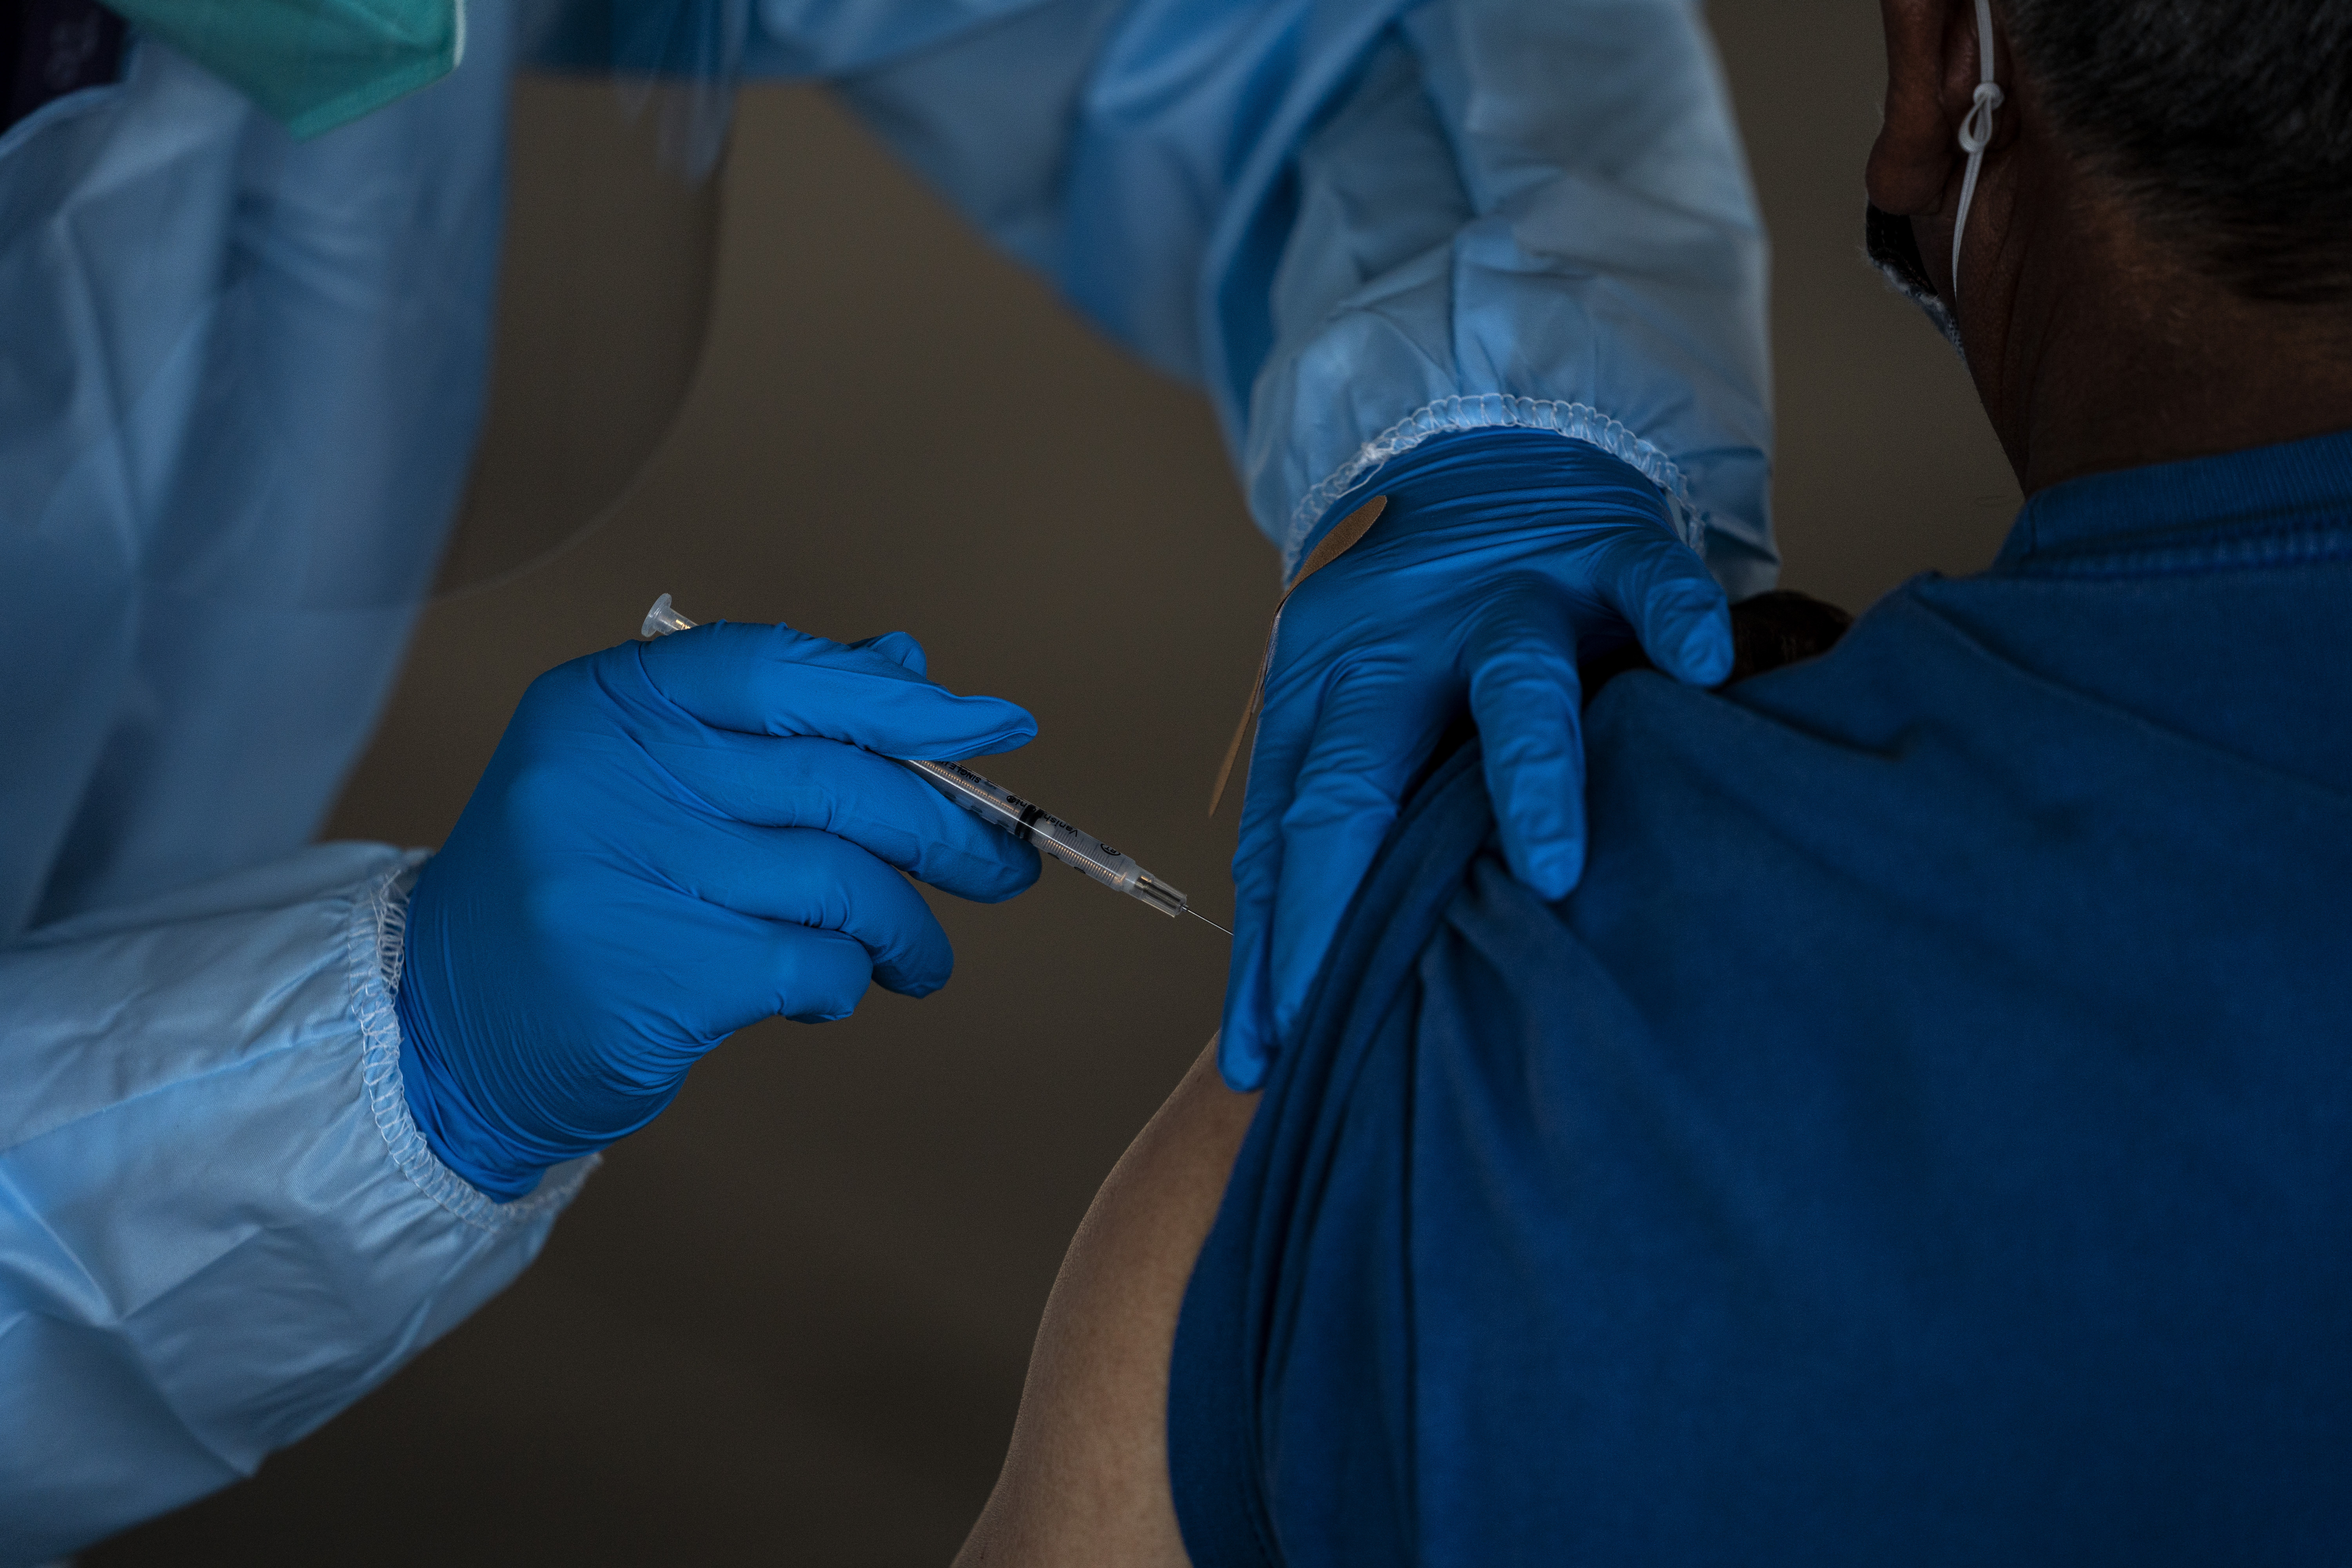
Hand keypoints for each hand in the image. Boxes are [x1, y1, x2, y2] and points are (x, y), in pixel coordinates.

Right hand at [395, 620, 1040, 1198]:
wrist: (448, 1021)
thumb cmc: (584, 885)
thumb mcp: (655, 775)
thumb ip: (774, 722)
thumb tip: (906, 670)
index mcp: (609, 703)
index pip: (781, 668)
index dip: (903, 700)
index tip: (996, 725)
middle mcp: (606, 775)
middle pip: (834, 782)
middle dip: (942, 829)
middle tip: (1001, 867)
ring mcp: (620, 877)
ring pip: (838, 885)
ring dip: (907, 928)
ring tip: (920, 957)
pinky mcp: (648, 977)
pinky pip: (810, 964)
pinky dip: (845, 982)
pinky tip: (831, 990)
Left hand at [1220, 430, 1733, 1089]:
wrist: (1470, 447)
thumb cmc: (1414, 628)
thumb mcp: (1352, 712)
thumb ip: (1342, 830)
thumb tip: (1305, 995)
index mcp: (1327, 694)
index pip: (1284, 834)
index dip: (1274, 944)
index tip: (1264, 1054)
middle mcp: (1400, 647)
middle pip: (1357, 769)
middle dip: (1347, 885)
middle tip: (1342, 995)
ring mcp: (1504, 595)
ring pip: (1511, 680)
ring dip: (1528, 773)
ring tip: (1553, 865)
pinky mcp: (1603, 547)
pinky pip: (1647, 578)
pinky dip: (1674, 615)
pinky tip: (1702, 662)